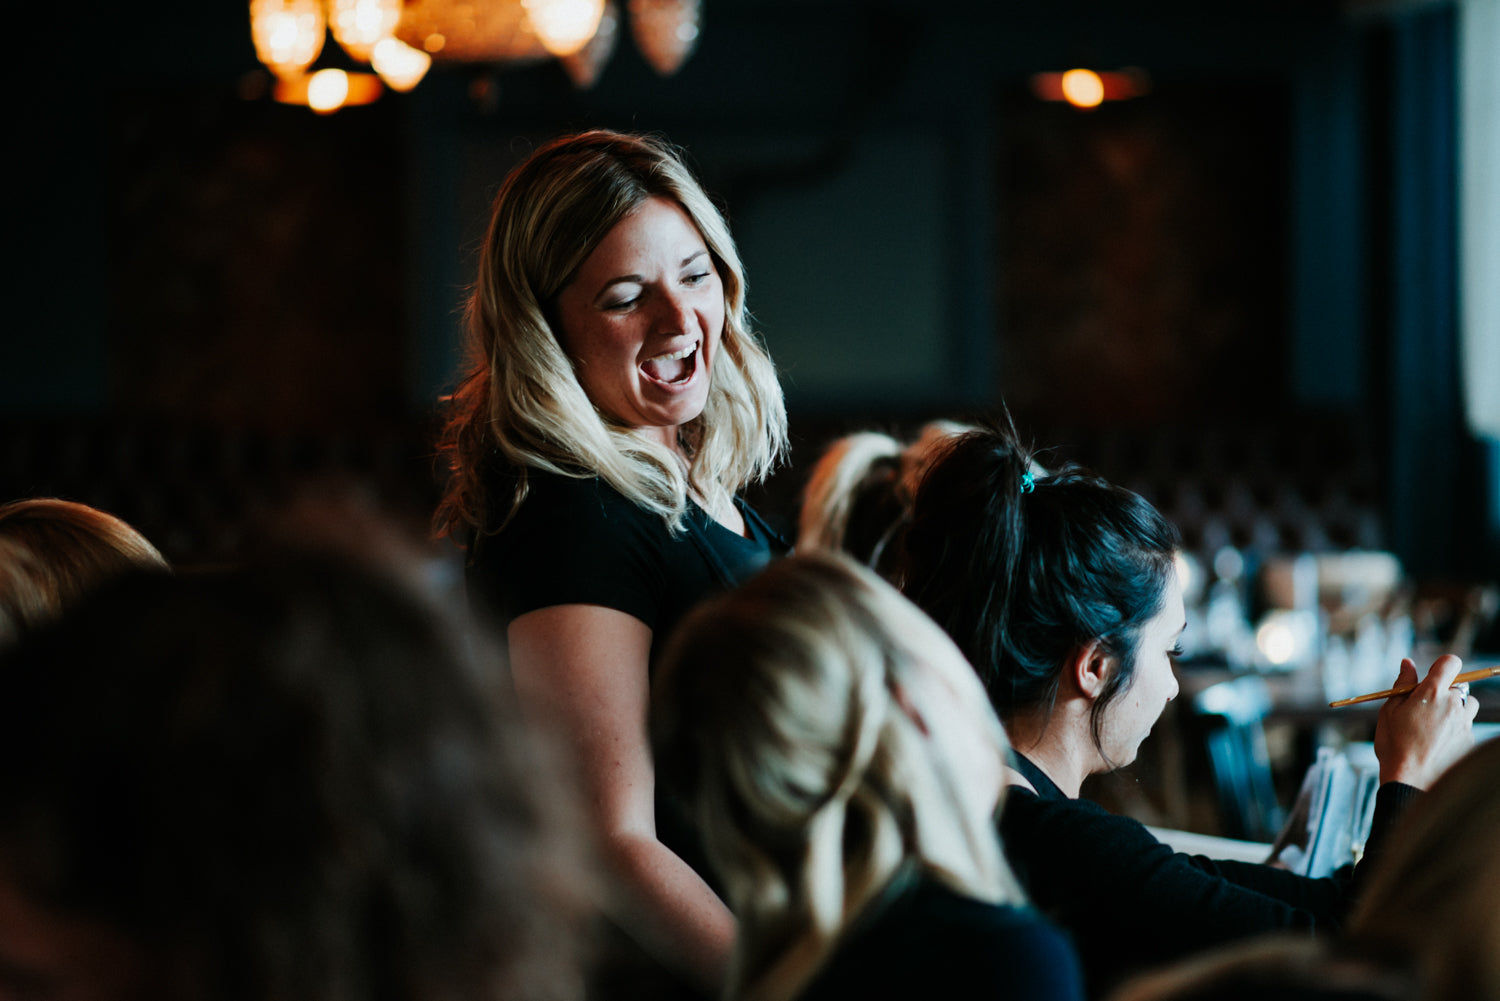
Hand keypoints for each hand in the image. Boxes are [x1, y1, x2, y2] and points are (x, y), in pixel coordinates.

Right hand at [1373, 654, 1477, 788]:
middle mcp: (1453, 705)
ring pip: (1468, 706)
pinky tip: (1438, 742)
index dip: (1442, 666)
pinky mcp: (1470, 740)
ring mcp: (1465, 723)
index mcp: (1432, 693)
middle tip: (1425, 708)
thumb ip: (1402, 684)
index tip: (1432, 676)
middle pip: (1460, 686)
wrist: (1411, 780)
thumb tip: (1408, 663)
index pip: (1451, 663)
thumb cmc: (1395, 744)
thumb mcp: (1389, 710)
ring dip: (1456, 709)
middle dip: (1445, 692)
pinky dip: (1456, 729)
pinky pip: (1467, 726)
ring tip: (1435, 724)